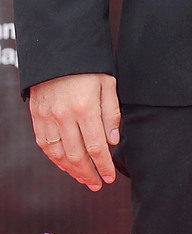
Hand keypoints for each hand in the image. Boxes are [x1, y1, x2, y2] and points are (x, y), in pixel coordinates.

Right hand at [29, 74, 120, 191]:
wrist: (57, 50)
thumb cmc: (87, 66)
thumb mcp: (108, 83)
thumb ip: (111, 113)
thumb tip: (113, 142)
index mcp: (85, 107)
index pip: (96, 147)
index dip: (104, 166)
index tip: (110, 176)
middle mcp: (63, 115)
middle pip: (76, 155)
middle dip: (89, 173)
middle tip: (98, 184)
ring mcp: (47, 117)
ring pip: (58, 154)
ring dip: (71, 170)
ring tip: (84, 178)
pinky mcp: (36, 116)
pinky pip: (45, 144)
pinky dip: (55, 159)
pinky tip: (65, 165)